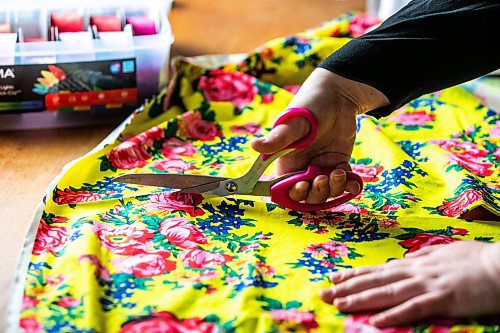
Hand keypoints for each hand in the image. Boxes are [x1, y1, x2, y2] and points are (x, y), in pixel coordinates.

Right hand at [251, 68, 387, 203]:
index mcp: (286, 163)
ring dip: (334, 189)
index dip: (293, 194)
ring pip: (326, 192)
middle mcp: (303, 168)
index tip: (302, 186)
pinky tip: (353, 182)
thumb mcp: (293, 124)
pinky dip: (350, 187)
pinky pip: (344, 184)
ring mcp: (321, 167)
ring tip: (339, 172)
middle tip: (322, 178)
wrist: (339, 95)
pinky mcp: (338, 164)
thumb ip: (277, 139)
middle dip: (316, 193)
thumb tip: (254, 146)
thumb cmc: (310, 106)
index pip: (284, 189)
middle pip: (307, 196)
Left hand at [320, 241, 499, 326]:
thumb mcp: (443, 253)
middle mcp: (415, 272)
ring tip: (339, 304)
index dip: (354, 274)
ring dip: (361, 299)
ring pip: (387, 292)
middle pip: (375, 280)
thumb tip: (407, 260)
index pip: (378, 269)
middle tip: (324, 293)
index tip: (334, 277)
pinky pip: (413, 308)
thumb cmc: (474, 259)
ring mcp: (427, 285)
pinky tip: (376, 321)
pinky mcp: (442, 299)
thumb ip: (423, 258)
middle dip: (347, 287)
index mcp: (415, 263)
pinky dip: (394, 315)